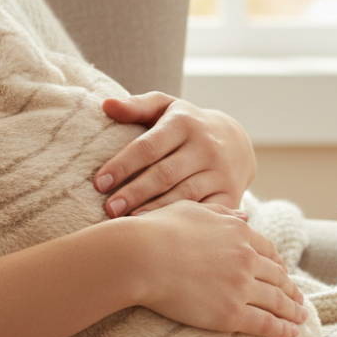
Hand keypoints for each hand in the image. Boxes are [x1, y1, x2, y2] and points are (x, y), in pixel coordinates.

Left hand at [93, 92, 255, 217]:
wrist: (236, 142)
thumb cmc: (187, 125)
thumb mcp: (165, 107)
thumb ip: (136, 106)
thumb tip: (106, 105)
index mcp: (184, 123)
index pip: (148, 146)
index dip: (123, 165)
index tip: (99, 183)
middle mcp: (206, 147)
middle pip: (164, 174)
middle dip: (134, 192)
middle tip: (109, 209)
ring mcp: (220, 172)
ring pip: (184, 195)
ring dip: (154, 210)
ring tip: (129, 222)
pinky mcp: (230, 195)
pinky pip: (204, 211)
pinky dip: (182, 221)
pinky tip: (161, 230)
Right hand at [129, 201, 306, 336]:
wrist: (141, 257)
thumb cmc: (157, 230)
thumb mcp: (192, 209)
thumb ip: (221, 212)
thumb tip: (245, 214)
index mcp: (238, 232)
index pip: (267, 250)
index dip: (278, 263)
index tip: (284, 272)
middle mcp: (245, 258)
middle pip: (277, 276)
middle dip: (291, 288)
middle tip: (299, 299)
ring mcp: (240, 286)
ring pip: (276, 300)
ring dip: (292, 310)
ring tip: (300, 317)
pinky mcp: (230, 313)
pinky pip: (265, 323)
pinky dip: (282, 329)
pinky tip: (292, 332)